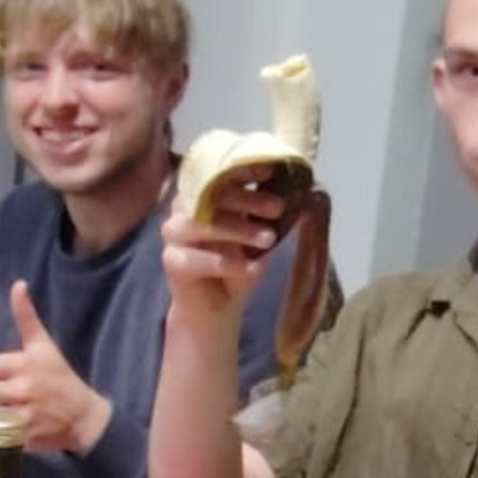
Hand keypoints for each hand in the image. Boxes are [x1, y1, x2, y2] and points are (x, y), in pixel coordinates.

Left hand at [0, 281, 112, 453]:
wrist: (84, 416)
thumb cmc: (61, 379)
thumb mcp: (44, 346)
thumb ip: (26, 318)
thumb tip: (17, 284)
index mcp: (24, 363)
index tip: (0, 377)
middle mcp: (23, 388)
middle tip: (9, 397)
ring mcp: (24, 414)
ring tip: (12, 412)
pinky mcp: (25, 437)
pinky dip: (3, 434)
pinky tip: (18, 427)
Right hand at [160, 177, 284, 320]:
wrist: (215, 309)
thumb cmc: (237, 265)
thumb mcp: (260, 237)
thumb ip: (273, 217)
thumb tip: (305, 199)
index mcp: (203, 194)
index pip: (219, 172)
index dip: (243, 168)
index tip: (271, 171)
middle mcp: (183, 209)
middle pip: (211, 194)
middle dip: (247, 199)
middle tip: (277, 208)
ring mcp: (173, 234)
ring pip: (204, 224)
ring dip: (239, 229)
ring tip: (269, 239)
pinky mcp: (172, 261)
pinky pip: (199, 259)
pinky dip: (229, 263)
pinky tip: (253, 268)